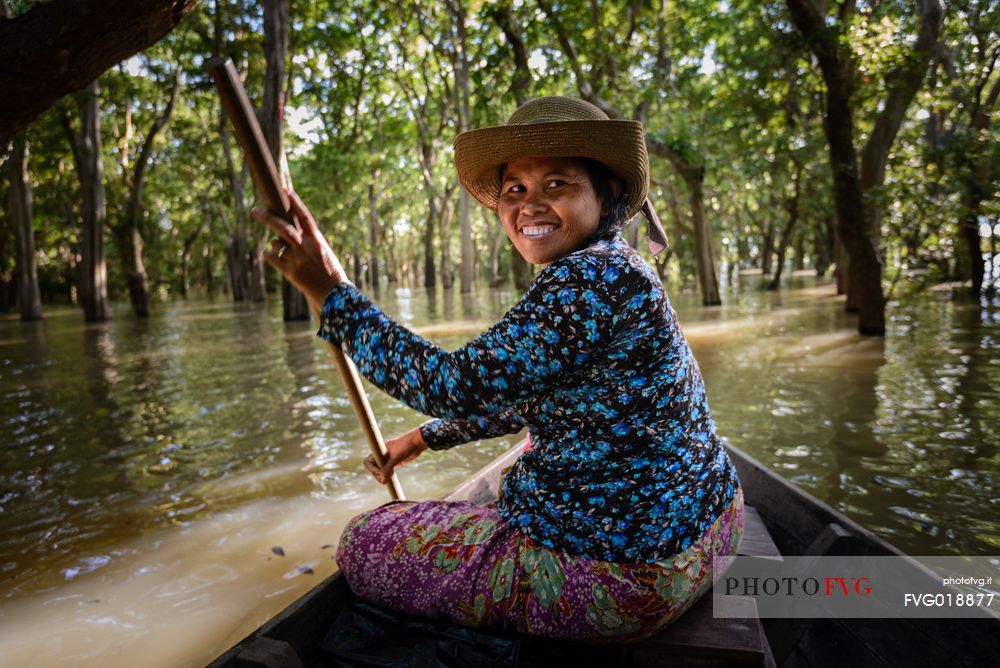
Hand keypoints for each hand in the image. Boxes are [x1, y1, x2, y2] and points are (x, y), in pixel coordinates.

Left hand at [253, 189, 348, 311]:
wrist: (334, 294)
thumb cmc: (329, 271)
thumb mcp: (322, 252)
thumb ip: (306, 241)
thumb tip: (281, 235)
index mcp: (317, 240)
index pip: (305, 217)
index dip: (295, 202)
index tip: (285, 189)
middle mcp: (307, 248)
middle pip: (284, 228)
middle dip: (268, 218)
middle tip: (255, 210)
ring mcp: (298, 260)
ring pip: (277, 243)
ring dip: (273, 242)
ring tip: (276, 246)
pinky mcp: (291, 273)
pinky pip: (273, 259)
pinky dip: (268, 255)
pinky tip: (268, 254)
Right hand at [364, 426, 427, 484]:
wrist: (417, 442)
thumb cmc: (405, 447)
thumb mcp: (395, 458)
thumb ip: (387, 469)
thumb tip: (382, 481)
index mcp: (379, 451)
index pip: (368, 462)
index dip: (372, 469)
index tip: (380, 472)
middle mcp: (382, 455)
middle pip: (373, 468)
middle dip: (377, 475)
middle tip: (384, 480)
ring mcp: (388, 459)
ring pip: (380, 470)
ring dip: (382, 476)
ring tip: (387, 480)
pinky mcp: (394, 462)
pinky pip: (387, 470)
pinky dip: (387, 475)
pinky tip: (391, 478)